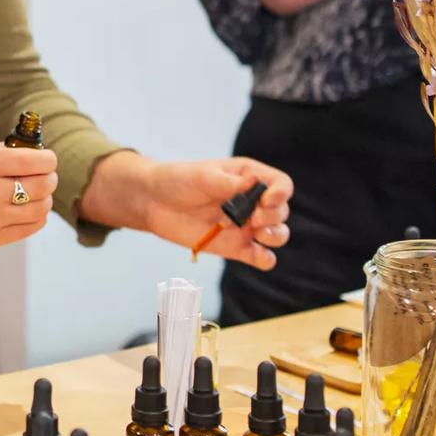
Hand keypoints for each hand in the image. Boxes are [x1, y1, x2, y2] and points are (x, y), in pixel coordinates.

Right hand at [0, 138, 57, 261]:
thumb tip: (16, 149)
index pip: (32, 160)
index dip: (48, 158)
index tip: (47, 157)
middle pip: (42, 185)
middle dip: (50, 177)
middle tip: (46, 174)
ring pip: (39, 209)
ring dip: (45, 198)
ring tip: (38, 192)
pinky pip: (27, 229)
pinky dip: (35, 218)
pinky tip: (28, 209)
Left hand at [81, 152, 291, 269]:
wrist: (154, 201)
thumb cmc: (178, 180)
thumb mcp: (202, 176)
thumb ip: (228, 183)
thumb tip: (254, 183)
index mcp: (248, 177)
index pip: (281, 184)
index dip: (281, 192)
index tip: (266, 199)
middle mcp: (252, 202)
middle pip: (281, 211)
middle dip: (273, 215)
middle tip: (252, 218)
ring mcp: (245, 226)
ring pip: (277, 235)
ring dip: (275, 235)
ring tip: (256, 231)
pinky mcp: (236, 247)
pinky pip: (261, 257)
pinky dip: (265, 259)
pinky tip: (258, 255)